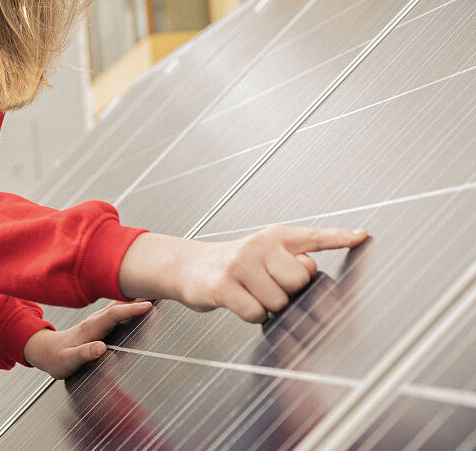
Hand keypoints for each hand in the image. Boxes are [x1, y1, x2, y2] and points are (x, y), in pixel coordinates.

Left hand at [23, 300, 151, 377]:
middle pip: (119, 305)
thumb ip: (83, 354)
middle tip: (159, 291)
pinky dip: (130, 304)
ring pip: (119, 305)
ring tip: (155, 292)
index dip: (130, 310)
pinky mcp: (100, 322)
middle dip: (138, 298)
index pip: (113, 315)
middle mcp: (95, 320)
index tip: (147, 306)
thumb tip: (101, 348)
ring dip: (136, 299)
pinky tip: (141, 301)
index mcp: (90, 328)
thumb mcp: (67, 361)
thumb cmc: (57, 358)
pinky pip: (118, 310)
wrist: (46, 351)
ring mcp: (98, 320)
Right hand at [118, 226, 367, 322]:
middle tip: (267, 285)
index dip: (339, 236)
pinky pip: (256, 312)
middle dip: (288, 292)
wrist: (188, 266)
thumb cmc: (235, 264)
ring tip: (251, 293)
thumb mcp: (265, 253)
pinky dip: (251, 315)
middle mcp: (259, 244)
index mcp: (275, 236)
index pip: (313, 235)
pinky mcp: (223, 284)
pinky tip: (239, 302)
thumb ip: (293, 259)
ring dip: (268, 306)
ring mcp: (240, 263)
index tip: (362, 236)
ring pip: (279, 300)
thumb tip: (310, 269)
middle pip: (300, 281)